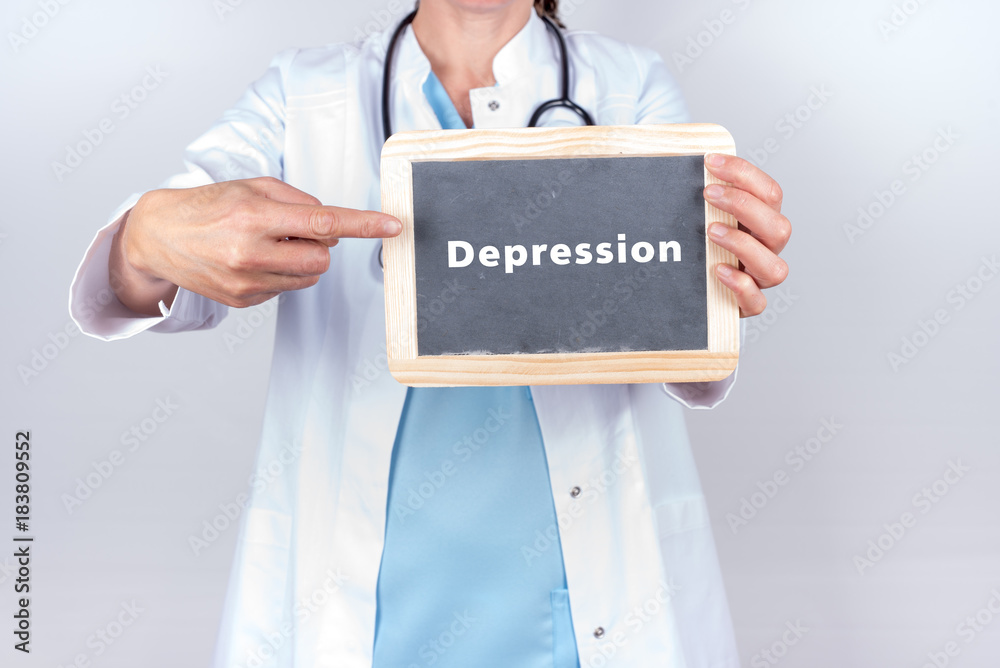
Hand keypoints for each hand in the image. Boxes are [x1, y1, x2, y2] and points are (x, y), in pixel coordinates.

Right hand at [110, 177, 401, 314]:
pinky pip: (287, 288)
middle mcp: (250, 252)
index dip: (363, 225)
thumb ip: (297, 200)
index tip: (392, 225)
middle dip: (319, 243)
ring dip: (302, 259)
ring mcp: (246, 281)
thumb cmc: (208, 206)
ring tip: (269, 244)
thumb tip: (330, 223)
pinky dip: (281, 273)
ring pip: (309, 276)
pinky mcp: (243, 300)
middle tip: (292, 231)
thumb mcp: (252, 187)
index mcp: (254, 216)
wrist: (159, 236)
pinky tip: (254, 260)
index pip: (323, 221)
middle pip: (323, 257)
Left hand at [703, 154, 790, 316]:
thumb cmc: (699, 243)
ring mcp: (758, 278)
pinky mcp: (746, 304)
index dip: (744, 173)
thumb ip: (700, 193)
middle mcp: (766, 249)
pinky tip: (717, 270)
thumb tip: (680, 161)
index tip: (711, 161)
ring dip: (743, 245)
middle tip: (709, 194)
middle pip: (779, 227)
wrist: (690, 285)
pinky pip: (756, 302)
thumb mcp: (701, 213)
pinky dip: (740, 286)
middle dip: (744, 205)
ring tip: (711, 231)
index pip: (769, 192)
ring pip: (775, 268)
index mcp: (762, 222)